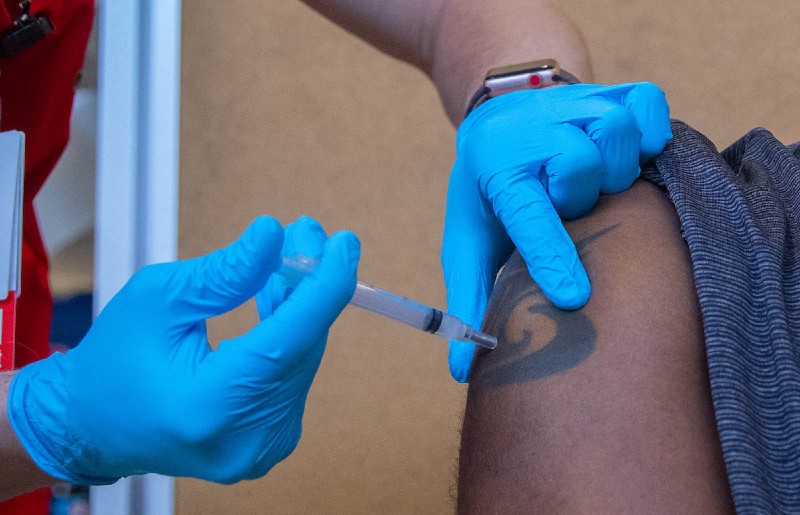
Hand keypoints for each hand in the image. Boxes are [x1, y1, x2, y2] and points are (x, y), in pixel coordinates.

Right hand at [7, 216, 359, 483]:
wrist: (92, 423)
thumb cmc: (115, 358)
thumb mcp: (160, 298)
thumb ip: (226, 271)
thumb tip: (275, 234)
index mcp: (208, 406)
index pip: (287, 340)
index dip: (323, 287)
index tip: (344, 243)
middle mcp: (243, 439)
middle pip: (300, 346)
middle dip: (310, 285)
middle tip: (306, 232)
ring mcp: (260, 449)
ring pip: (302, 358)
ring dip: (301, 307)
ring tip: (286, 260)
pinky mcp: (269, 445)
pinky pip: (294, 375)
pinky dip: (289, 336)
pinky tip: (277, 300)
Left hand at [443, 82, 670, 381]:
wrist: (502, 115)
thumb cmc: (489, 192)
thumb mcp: (470, 241)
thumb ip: (470, 301)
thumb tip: (461, 372)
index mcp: (496, 173)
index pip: (527, 217)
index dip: (551, 257)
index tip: (575, 298)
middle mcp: (531, 131)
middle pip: (578, 167)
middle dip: (579, 196)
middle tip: (568, 203)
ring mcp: (572, 104)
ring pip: (615, 134)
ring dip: (613, 168)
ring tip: (594, 181)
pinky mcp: (609, 89)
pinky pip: (648, 106)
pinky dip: (649, 132)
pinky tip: (628, 152)